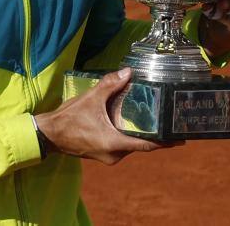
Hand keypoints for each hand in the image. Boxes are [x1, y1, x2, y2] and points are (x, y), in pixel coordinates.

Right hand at [34, 68, 181, 164]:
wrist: (49, 135)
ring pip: (131, 145)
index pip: (147, 145)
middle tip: (167, 120)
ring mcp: (109, 157)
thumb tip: (128, 72)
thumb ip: (110, 85)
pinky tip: (131, 122)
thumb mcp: (91, 98)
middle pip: (141, 144)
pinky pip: (122, 145)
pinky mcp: (103, 154)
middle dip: (154, 133)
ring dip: (139, 133)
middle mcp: (115, 154)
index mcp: (114, 143)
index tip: (180, 138)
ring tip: (151, 118)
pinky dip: (128, 135)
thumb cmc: (69, 118)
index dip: (165, 141)